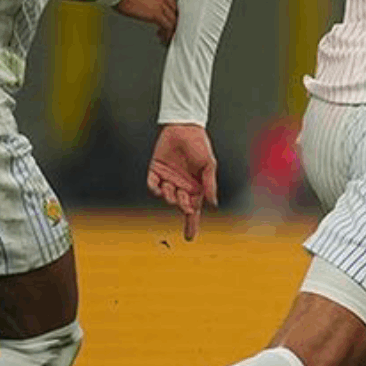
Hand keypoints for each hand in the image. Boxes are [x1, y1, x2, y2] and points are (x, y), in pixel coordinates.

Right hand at [114, 0, 176, 43]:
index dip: (169, 9)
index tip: (166, 17)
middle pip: (174, 9)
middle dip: (172, 19)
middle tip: (167, 28)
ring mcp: (160, 3)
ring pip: (173, 19)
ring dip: (170, 29)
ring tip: (165, 36)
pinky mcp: (156, 14)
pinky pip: (168, 26)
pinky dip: (167, 34)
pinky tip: (162, 38)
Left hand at [148, 123, 218, 239]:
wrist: (184, 127)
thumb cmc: (199, 145)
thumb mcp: (209, 165)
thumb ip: (210, 185)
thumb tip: (212, 204)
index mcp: (196, 187)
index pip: (194, 210)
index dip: (191, 224)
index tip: (189, 238)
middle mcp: (182, 185)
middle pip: (180, 204)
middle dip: (181, 206)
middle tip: (184, 203)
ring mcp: (168, 179)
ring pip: (166, 196)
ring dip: (169, 196)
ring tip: (173, 188)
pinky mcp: (156, 170)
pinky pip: (153, 185)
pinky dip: (155, 188)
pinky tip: (160, 186)